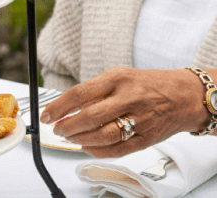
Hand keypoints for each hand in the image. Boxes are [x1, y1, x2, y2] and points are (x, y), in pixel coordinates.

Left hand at [40, 67, 208, 157]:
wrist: (182, 95)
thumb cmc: (144, 84)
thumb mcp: (118, 76)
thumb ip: (94, 91)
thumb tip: (66, 107)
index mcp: (116, 79)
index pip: (80, 93)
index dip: (59, 107)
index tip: (47, 114)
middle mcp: (128, 99)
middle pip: (90, 117)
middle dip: (67, 126)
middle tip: (56, 128)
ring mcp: (139, 120)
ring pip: (103, 136)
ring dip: (80, 139)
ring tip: (69, 137)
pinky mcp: (147, 139)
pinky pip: (118, 150)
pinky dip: (98, 151)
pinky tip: (87, 147)